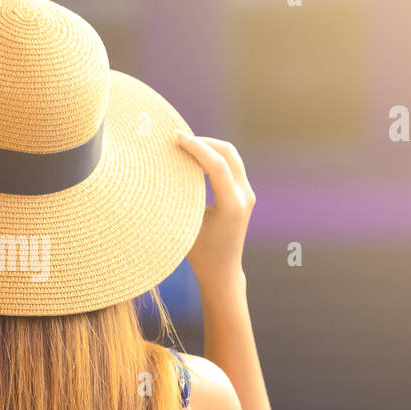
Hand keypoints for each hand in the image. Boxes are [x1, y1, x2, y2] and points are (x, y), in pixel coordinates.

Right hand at [177, 132, 254, 293]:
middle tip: (180, 140)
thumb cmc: (200, 255)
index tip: (176, 138)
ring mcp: (246, 194)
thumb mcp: (186, 226)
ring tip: (185, 146)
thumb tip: (164, 172)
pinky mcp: (243, 194)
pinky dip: (213, 157)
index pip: (217, 165)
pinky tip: (194, 159)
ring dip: (209, 147)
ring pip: (231, 156)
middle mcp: (244, 196)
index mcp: (231, 205)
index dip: (196, 147)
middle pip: (229, 153)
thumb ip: (182, 198)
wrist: (223, 272)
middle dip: (204, 142)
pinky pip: (231, 165)